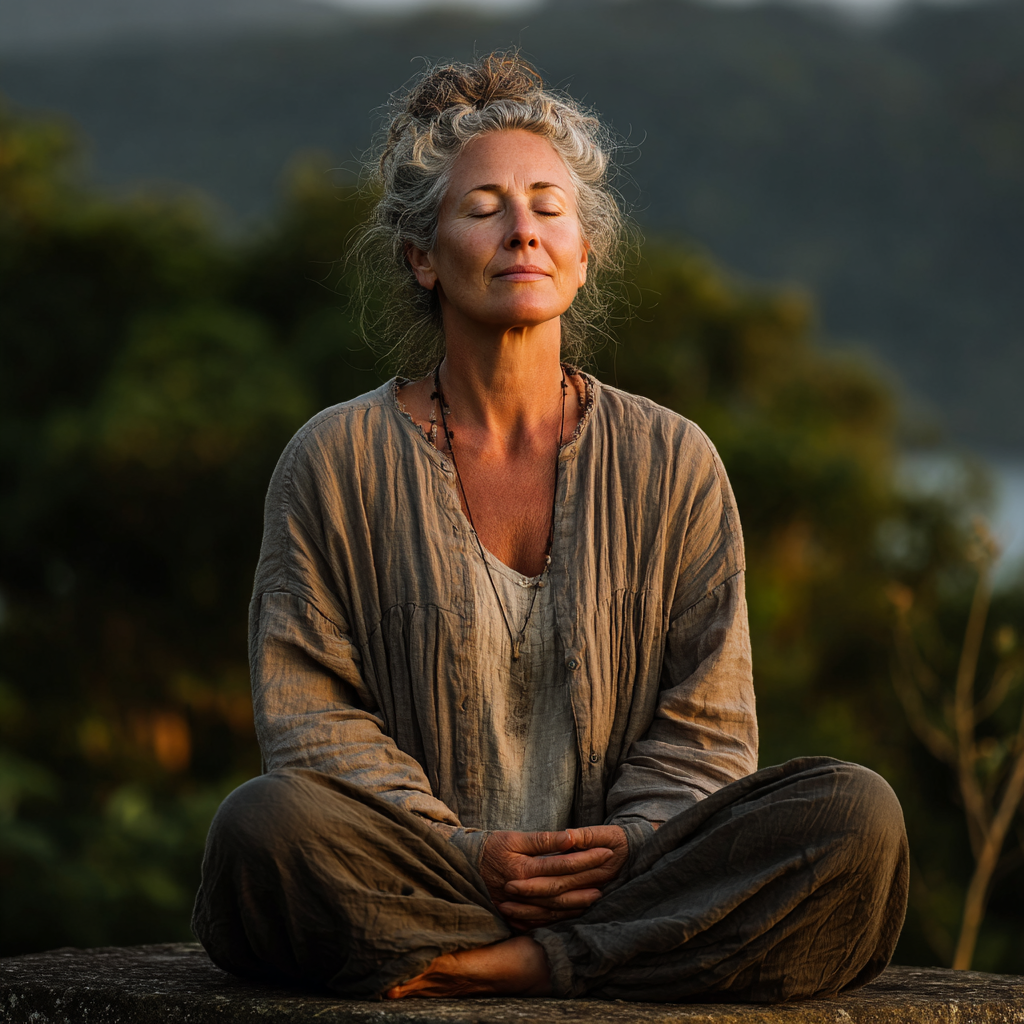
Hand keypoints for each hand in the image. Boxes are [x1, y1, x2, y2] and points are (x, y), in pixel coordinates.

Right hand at [480, 826, 628, 929]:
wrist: (462, 868)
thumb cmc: (490, 848)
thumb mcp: (514, 838)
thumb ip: (543, 840)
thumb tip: (572, 837)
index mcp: (521, 870)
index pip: (563, 865)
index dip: (587, 858)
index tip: (607, 851)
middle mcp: (521, 892)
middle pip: (563, 888)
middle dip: (589, 879)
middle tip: (611, 871)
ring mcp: (518, 909)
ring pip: (556, 908)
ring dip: (579, 901)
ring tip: (599, 893)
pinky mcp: (515, 918)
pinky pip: (544, 920)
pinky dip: (563, 916)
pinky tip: (577, 909)